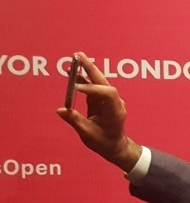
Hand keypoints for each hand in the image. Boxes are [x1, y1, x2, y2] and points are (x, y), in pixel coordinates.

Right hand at [55, 52, 140, 171]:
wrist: (114, 146)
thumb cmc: (104, 142)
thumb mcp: (88, 134)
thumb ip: (75, 121)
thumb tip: (60, 110)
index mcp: (115, 112)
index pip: (107, 93)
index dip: (93, 88)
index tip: (76, 88)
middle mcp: (115, 103)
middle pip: (104, 82)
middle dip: (91, 68)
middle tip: (79, 56)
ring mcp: (109, 100)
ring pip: (98, 82)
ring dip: (86, 71)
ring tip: (74, 60)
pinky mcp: (101, 100)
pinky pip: (92, 88)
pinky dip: (83, 81)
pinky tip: (72, 74)